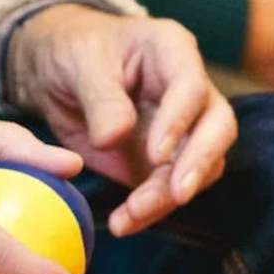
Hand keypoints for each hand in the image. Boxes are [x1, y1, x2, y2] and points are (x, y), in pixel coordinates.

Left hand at [8, 5, 236, 237]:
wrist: (56, 73)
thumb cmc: (73, 51)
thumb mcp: (79, 63)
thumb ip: (100, 98)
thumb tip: (114, 138)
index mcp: (172, 50)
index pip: (192, 86)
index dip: (179, 121)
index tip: (155, 153)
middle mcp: (188, 90)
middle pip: (217, 128)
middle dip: (199, 163)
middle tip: (177, 194)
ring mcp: (182, 128)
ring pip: (199, 166)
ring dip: (169, 196)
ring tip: (130, 216)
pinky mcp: (163, 161)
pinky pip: (168, 190)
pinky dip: (150, 210)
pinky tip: (124, 223)